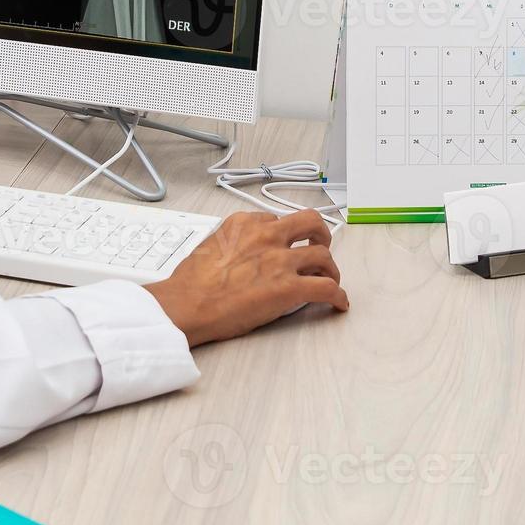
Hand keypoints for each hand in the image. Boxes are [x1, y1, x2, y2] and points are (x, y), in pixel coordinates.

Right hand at [143, 210, 347, 347]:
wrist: (186, 304)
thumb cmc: (190, 283)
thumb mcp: (210, 246)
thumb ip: (233, 243)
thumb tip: (243, 256)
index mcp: (244, 224)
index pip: (276, 220)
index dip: (285, 235)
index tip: (287, 244)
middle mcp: (266, 235)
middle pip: (310, 222)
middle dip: (320, 234)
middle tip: (320, 246)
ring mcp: (280, 260)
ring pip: (323, 256)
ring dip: (331, 269)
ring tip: (330, 279)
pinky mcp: (289, 287)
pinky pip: (326, 288)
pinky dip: (337, 296)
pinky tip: (338, 303)